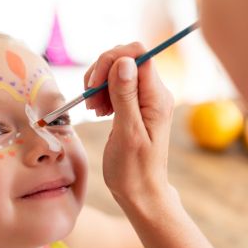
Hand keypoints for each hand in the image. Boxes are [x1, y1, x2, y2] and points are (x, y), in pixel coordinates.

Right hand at [84, 43, 174, 208]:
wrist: (140, 192)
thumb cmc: (134, 170)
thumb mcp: (128, 133)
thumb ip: (126, 96)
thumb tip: (124, 61)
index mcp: (157, 97)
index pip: (138, 55)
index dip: (112, 60)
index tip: (94, 85)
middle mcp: (154, 94)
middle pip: (126, 59)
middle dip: (102, 72)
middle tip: (91, 101)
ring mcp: (145, 100)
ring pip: (118, 71)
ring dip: (99, 84)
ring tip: (94, 109)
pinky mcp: (134, 107)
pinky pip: (116, 86)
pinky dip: (102, 93)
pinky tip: (99, 111)